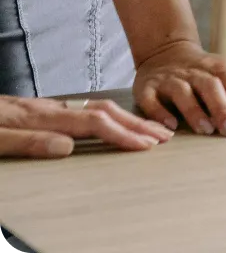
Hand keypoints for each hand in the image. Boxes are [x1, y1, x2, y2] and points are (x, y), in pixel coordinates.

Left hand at [0, 96, 171, 158]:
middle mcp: (51, 109)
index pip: (93, 125)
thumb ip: (30, 142)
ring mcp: (48, 108)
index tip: (146, 145)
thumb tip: (68, 148)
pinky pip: (85, 111)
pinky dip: (108, 116)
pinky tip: (111, 120)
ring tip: (148, 128)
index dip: (122, 135)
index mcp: (43, 117)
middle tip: (163, 136)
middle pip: (103, 113)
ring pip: (96, 108)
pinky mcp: (42, 111)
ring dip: (125, 119)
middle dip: (136, 124)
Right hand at [133, 41, 225, 137]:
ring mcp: (170, 79)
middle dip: (222, 109)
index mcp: (219, 68)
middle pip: (211, 86)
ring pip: (183, 92)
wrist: (165, 52)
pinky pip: (151, 100)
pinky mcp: (147, 89)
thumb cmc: (203, 72)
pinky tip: (170, 126)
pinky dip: (160, 113)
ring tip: (206, 129)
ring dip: (195, 111)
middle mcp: (195, 72)